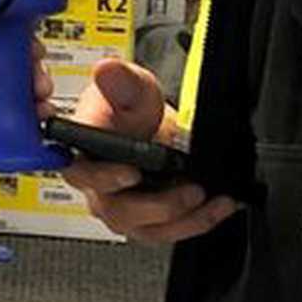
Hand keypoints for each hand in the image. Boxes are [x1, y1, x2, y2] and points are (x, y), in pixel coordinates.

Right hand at [58, 59, 238, 244]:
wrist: (148, 127)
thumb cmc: (129, 110)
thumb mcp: (131, 87)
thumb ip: (120, 80)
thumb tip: (106, 70)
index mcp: (83, 154)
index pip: (83, 173)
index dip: (105, 178)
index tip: (132, 173)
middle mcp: (98, 188)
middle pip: (118, 210)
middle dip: (158, 206)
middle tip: (189, 190)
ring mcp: (123, 208)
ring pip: (147, 228)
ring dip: (184, 219)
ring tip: (210, 200)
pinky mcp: (148, 221)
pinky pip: (169, 231)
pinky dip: (198, 221)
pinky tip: (218, 207)